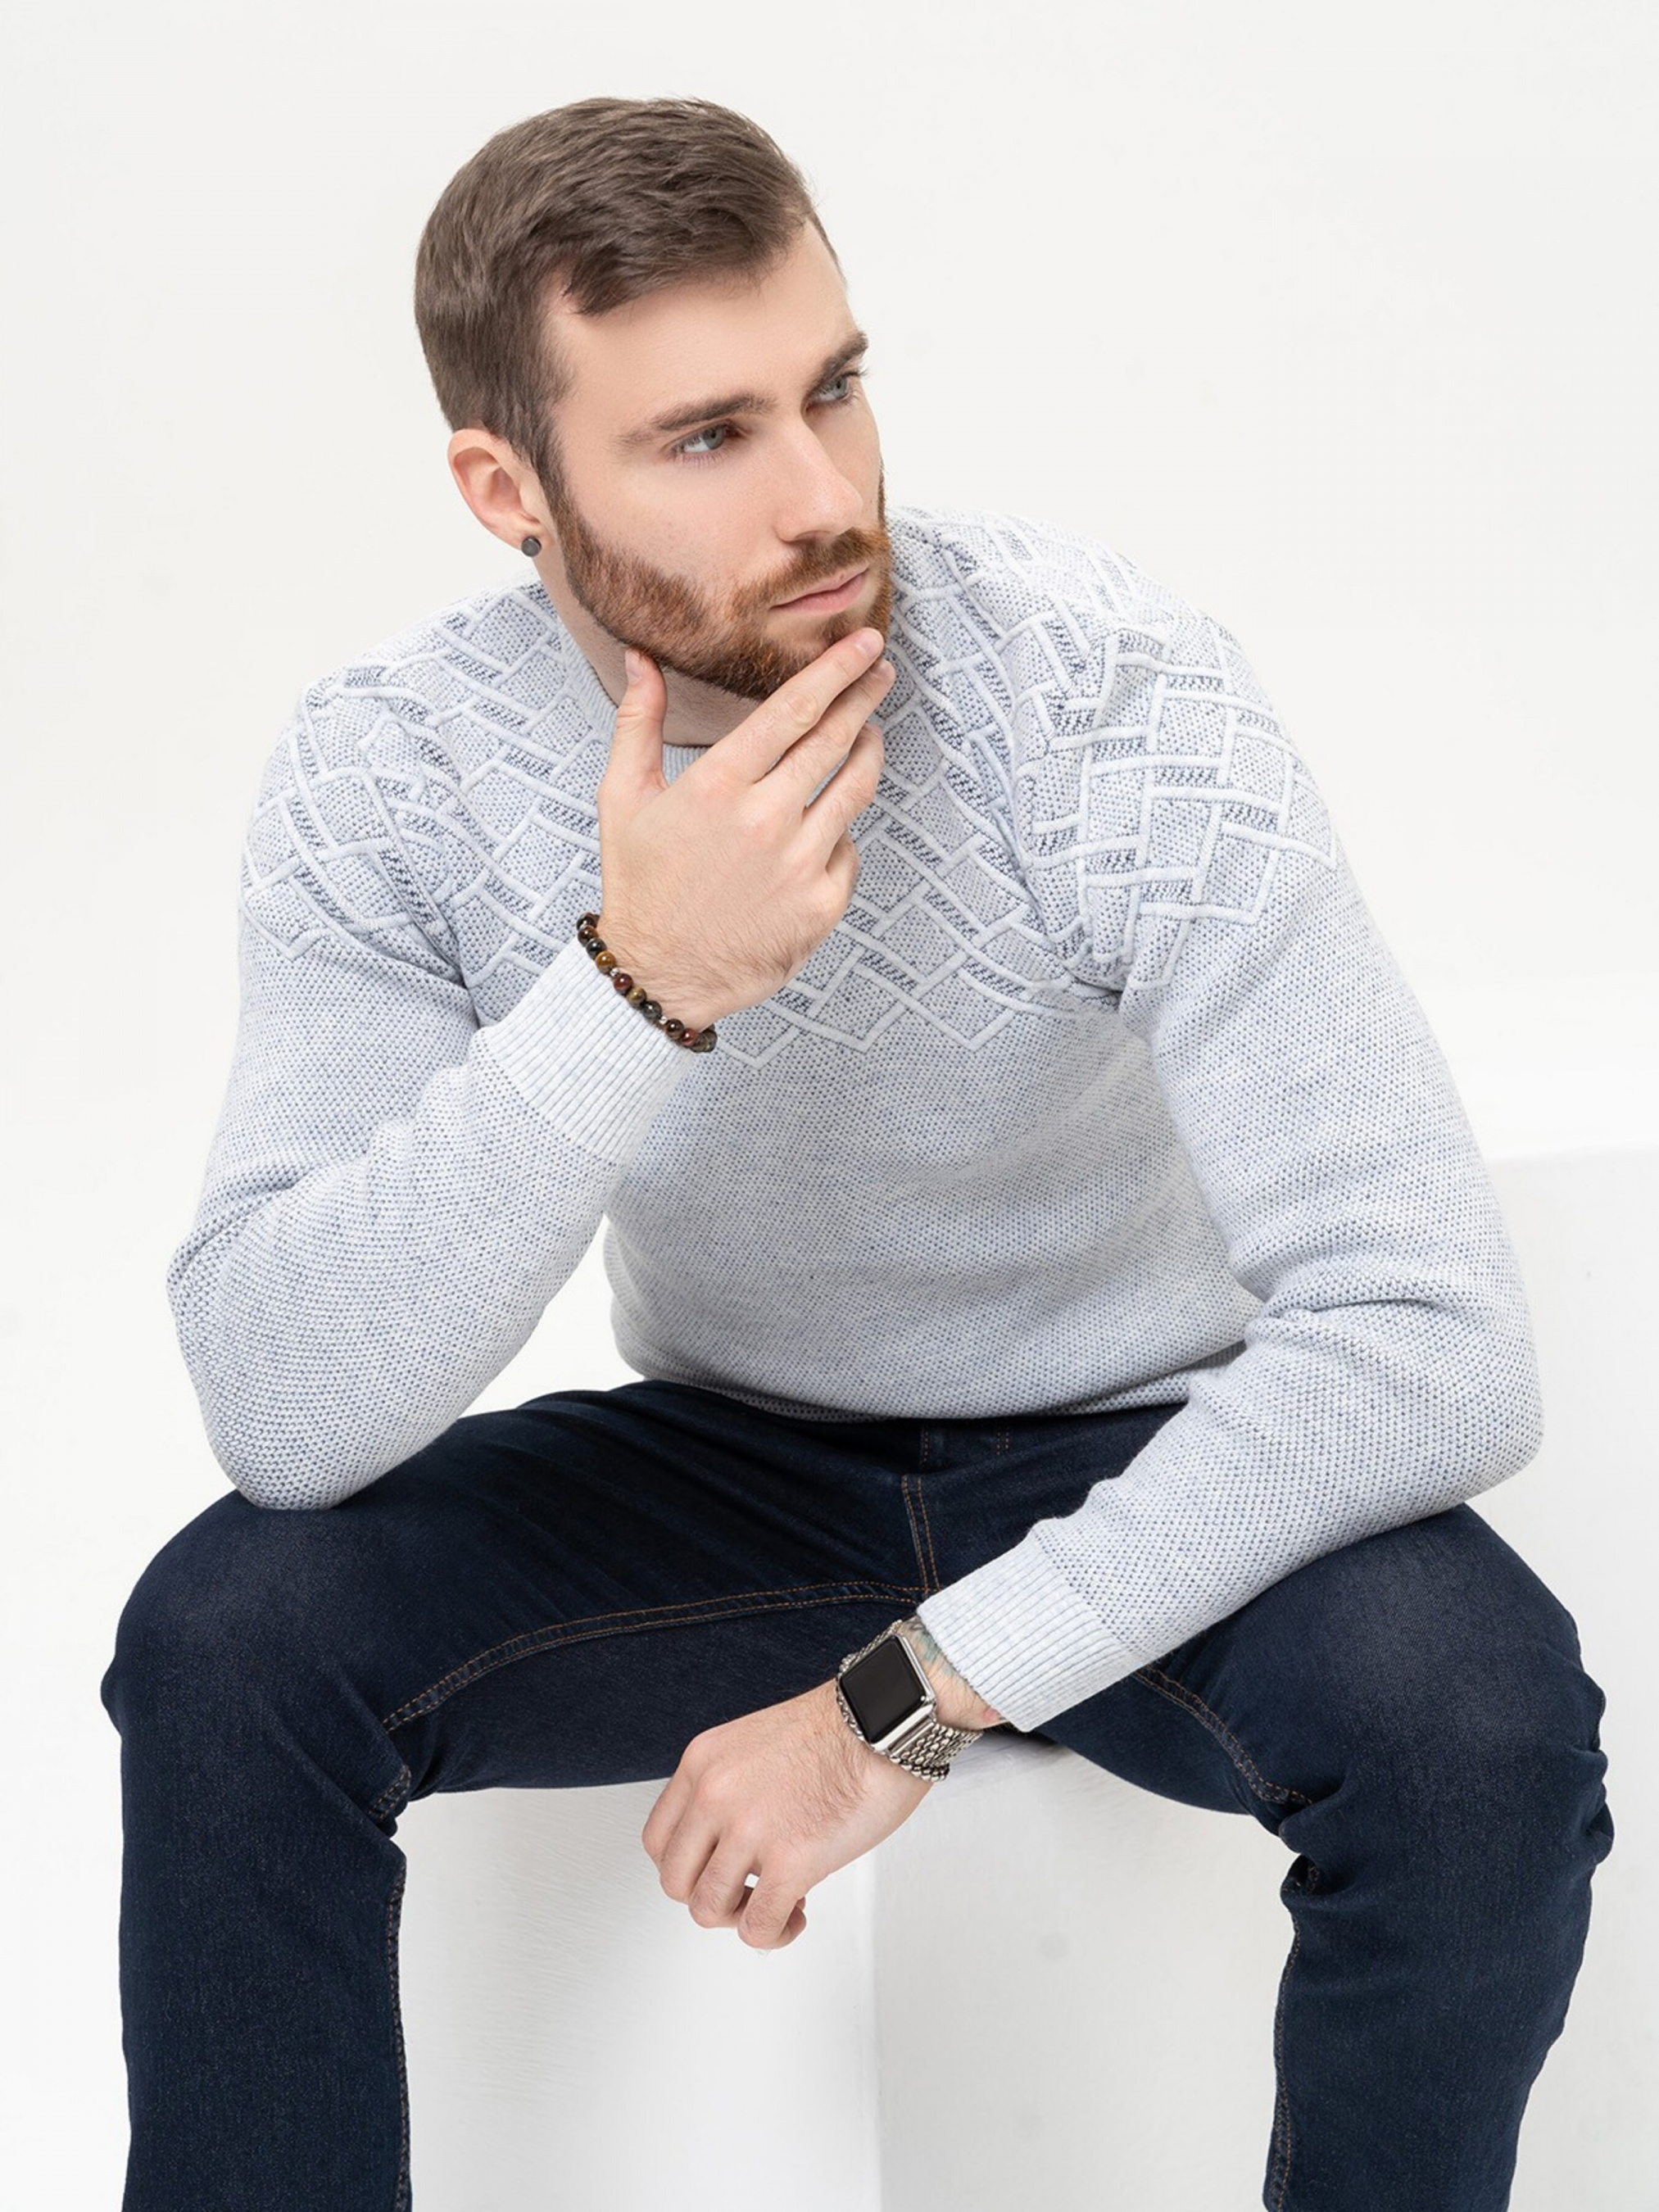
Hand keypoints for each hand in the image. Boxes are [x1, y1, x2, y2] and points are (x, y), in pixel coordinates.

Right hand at [593, 629, 895, 1030]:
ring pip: (857, 789)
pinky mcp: (823, 902)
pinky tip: (824, 827)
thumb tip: (640, 658)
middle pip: (836, 739)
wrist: (659, 974)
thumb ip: (639, 722)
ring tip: (869, 735)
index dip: (837, 670)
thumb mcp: (623, 798)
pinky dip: (840, 831)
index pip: (795, 709)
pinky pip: (849, 849)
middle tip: (882, 671)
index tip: (864, 644)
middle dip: (866, 696)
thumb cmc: (640, 884)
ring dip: (869, 753)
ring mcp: (801, 863)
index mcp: (719, 785)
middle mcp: (767, 819)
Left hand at [640, 1678, 931, 1950]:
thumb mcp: (753, 1744)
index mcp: (703, 1763)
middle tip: (747, 1891)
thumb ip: (730, 1789)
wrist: (885, 1720)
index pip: (659, 1840)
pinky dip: (775, 1933)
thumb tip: (730, 1844)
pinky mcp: (790, 1860)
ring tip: (776, 1902)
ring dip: (742, 1917)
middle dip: (711, 1896)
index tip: (715, 1868)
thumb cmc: (839, 1729)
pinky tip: (796, 1913)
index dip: (688, 1866)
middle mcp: (715, 1794)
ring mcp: (749, 1829)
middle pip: (675, 1881)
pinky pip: (758, 1927)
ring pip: (709, 1909)